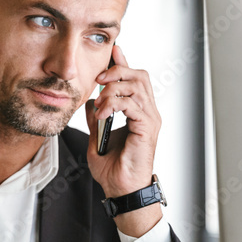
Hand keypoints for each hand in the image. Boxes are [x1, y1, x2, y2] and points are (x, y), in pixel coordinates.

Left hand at [86, 45, 162, 236]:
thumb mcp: (97, 135)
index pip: (135, 78)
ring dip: (113, 89)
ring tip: (100, 103)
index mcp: (139, 112)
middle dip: (117, 71)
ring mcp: (150, 120)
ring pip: (136, 86)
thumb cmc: (113, 169)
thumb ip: (97, 116)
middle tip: (99, 79)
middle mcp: (148, 112)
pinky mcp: (147, 129)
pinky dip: (114, 104)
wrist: (121, 190)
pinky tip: (103, 114)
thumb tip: (91, 100)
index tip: (112, 51)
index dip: (123, 62)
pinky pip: (133, 104)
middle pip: (139, 75)